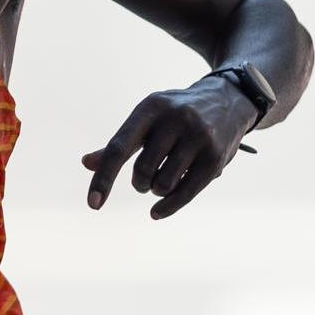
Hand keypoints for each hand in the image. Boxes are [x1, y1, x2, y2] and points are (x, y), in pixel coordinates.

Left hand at [80, 74, 258, 218]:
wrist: (227, 101)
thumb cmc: (175, 115)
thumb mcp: (146, 120)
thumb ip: (119, 143)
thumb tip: (87, 164)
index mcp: (151, 107)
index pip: (118, 148)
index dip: (103, 178)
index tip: (93, 204)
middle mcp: (175, 119)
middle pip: (142, 171)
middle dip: (140, 182)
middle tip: (145, 177)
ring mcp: (198, 137)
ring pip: (162, 184)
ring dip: (156, 189)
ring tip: (163, 178)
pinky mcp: (216, 157)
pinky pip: (185, 193)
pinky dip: (167, 207)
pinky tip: (156, 213)